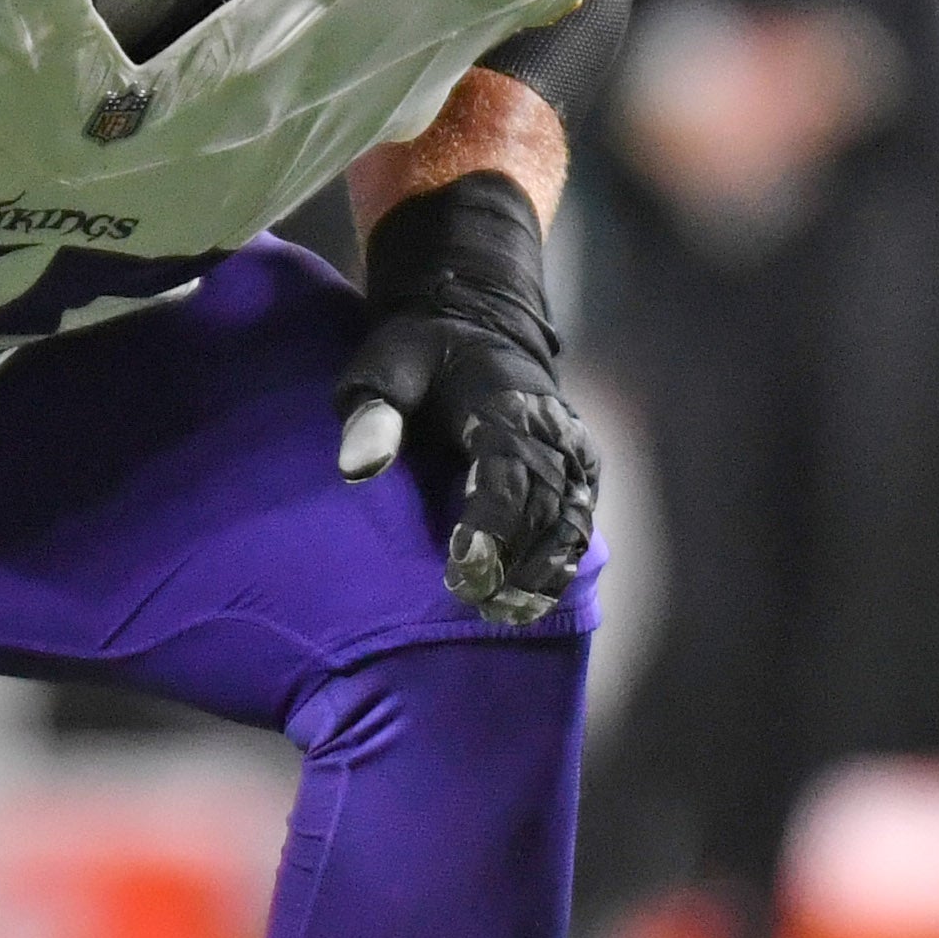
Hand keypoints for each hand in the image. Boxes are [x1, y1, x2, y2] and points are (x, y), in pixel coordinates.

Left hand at [337, 173, 596, 624]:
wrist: (478, 324)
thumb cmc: (420, 353)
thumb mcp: (384, 364)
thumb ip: (371, 412)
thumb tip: (358, 468)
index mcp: (507, 403)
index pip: (506, 472)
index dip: (490, 524)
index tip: (462, 568)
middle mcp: (552, 431)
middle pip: (544, 508)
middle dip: (514, 561)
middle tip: (473, 601)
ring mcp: (573, 453)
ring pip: (570, 524)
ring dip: (541, 574)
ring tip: (502, 613)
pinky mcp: (580, 473)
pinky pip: (579, 526)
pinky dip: (558, 566)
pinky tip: (526, 603)